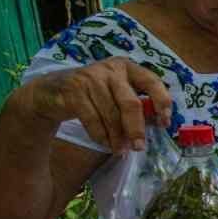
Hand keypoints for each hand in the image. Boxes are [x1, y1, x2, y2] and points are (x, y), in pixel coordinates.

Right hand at [22, 58, 172, 152]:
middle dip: (137, 129)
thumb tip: (156, 124)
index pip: (152, 81)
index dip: (162, 102)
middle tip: (140, 147)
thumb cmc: (94, 94)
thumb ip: (135, 103)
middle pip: (131, 103)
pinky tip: (106, 144)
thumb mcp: (116, 92)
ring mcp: (91, 78)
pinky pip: (92, 119)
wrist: (52, 90)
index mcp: (128, 67)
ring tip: (121, 150)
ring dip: (118, 137)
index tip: (165, 123)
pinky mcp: (73, 90)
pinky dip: (101, 135)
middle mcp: (111, 69)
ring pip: (111, 114)